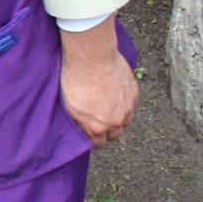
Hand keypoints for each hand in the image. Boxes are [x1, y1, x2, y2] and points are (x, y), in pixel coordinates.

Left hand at [59, 16, 138, 147]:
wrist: (91, 57)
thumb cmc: (75, 79)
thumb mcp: (69, 106)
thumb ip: (79, 122)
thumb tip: (83, 129)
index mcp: (97, 127)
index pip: (99, 143)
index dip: (94, 139)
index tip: (91, 133)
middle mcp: (115, 121)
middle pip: (114, 135)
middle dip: (107, 130)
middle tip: (99, 120)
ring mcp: (127, 108)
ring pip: (125, 121)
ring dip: (118, 117)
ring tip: (107, 107)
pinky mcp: (134, 94)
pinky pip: (131, 106)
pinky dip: (124, 103)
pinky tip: (114, 94)